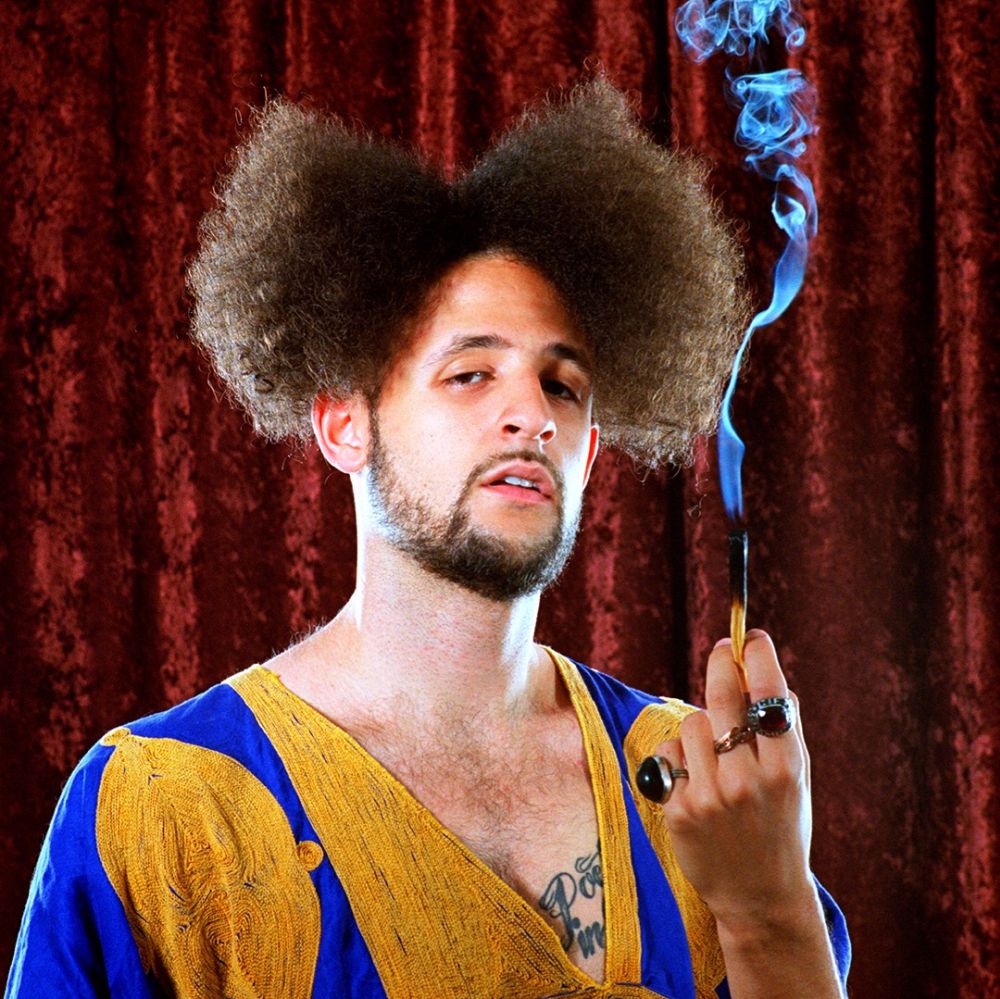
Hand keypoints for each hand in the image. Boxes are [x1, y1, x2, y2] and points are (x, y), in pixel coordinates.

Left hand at [654, 630, 815, 933]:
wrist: (761, 896)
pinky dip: (680, 754)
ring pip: (692, 721)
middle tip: (722, 649)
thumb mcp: (798, 778)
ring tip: (718, 750)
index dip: (758, 657)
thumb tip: (762, 667)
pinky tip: (696, 775)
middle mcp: (749, 780)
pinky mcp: (679, 808)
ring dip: (702, 724)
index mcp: (787, 768)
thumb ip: (782, 727)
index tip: (751, 637)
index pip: (769, 696)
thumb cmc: (781, 824)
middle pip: (723, 696)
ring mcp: (711, 795)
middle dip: (721, 663)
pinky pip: (670, 752)